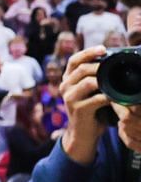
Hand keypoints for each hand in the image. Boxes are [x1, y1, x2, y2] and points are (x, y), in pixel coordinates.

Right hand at [58, 46, 107, 163]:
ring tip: (116, 81)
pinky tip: (116, 97)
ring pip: (88, 82)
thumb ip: (95, 77)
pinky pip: (96, 99)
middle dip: (99, 65)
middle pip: (81, 69)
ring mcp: (69, 98)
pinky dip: (109, 97)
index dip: (87, 52)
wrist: (82, 133)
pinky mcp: (77, 109)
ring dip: (104, 81)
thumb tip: (113, 61)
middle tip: (114, 65)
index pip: (74, 60)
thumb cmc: (91, 109)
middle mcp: (65, 87)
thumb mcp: (90, 91)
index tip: (103, 48)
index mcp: (68, 79)